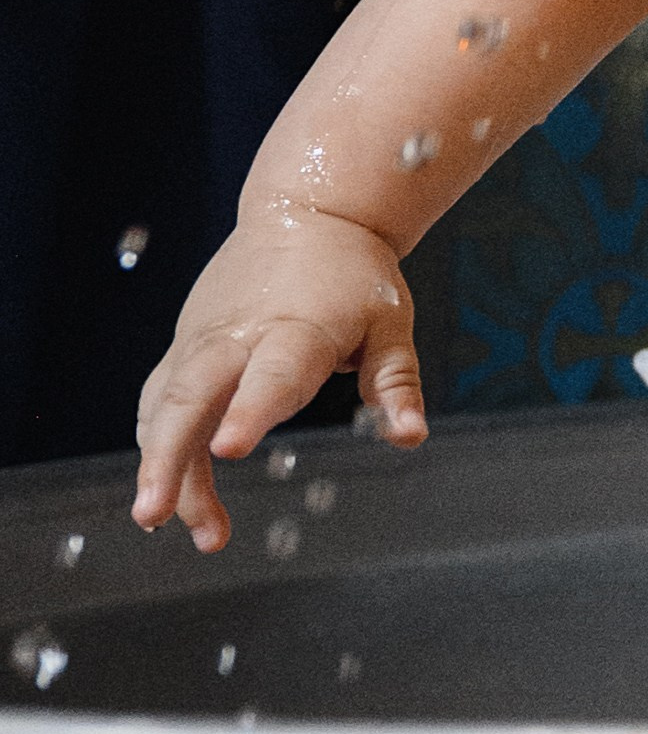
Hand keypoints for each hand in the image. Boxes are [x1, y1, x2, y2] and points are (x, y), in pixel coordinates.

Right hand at [133, 209, 426, 552]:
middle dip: (168, 458)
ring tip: (160, 522)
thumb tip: (410, 436)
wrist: (309, 212)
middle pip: (191, 395)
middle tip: (154, 515)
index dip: (250, 412)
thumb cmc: (355, 275)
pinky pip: (159, 400)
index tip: (231, 449)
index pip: (272, 376)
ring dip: (158, 465)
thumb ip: (396, 383)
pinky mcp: (185, 345)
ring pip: (165, 405)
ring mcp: (202, 339)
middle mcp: (237, 334)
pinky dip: (152, 444)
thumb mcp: (389, 322)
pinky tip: (160, 494)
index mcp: (296, 328)